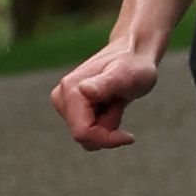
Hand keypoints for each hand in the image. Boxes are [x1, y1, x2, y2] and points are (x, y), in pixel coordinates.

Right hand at [49, 27, 163, 151]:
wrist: (134, 56)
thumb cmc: (134, 65)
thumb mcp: (125, 76)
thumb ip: (105, 84)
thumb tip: (83, 90)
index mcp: (70, 90)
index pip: (83, 134)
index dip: (107, 139)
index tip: (130, 136)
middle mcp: (61, 96)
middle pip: (84, 137)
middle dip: (107, 130)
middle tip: (119, 104)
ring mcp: (64, 103)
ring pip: (87, 137)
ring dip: (107, 126)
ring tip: (115, 102)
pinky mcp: (71, 108)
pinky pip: (90, 132)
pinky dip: (105, 124)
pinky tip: (111, 104)